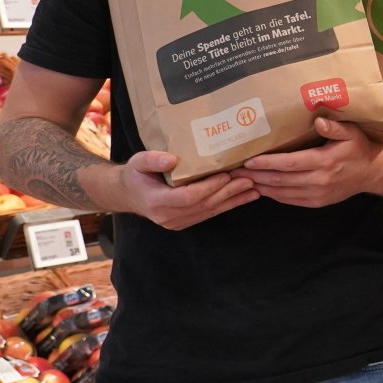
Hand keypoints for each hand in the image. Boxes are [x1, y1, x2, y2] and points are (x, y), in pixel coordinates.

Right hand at [106, 151, 258, 229]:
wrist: (128, 194)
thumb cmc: (135, 175)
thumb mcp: (137, 162)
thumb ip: (152, 160)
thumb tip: (172, 160)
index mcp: (156, 201)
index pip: (188, 197)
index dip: (209, 187)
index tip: (226, 175)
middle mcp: (167, 216)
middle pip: (203, 205)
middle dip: (228, 193)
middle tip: (249, 179)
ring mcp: (176, 222)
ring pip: (209, 212)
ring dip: (233, 201)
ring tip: (254, 189)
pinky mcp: (184, 222)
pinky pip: (208, 214)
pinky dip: (227, 205)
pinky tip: (243, 197)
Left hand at [232, 118, 382, 206]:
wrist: (372, 173)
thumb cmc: (358, 149)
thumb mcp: (351, 132)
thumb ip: (334, 127)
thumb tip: (318, 121)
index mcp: (324, 162)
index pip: (290, 163)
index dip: (268, 163)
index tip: (249, 161)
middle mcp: (318, 180)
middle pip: (281, 180)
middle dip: (257, 176)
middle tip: (236, 172)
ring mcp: (317, 194)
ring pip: (282, 192)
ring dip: (261, 187)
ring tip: (243, 180)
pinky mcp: (317, 202)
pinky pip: (290, 200)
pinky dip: (274, 195)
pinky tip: (262, 188)